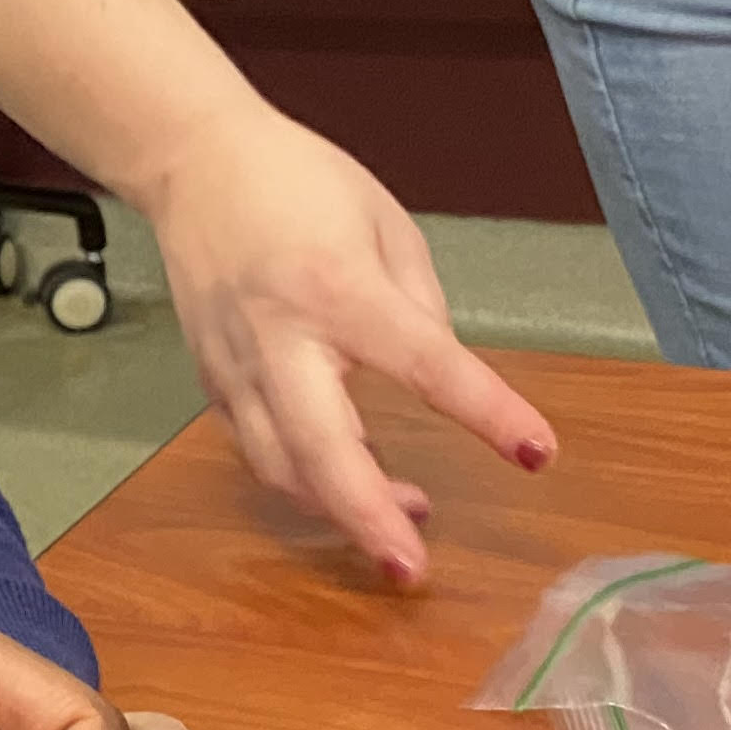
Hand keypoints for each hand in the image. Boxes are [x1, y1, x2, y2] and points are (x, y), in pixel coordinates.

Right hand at [140, 103, 556, 586]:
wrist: (192, 162)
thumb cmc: (297, 182)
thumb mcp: (386, 225)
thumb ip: (418, 309)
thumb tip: (442, 377)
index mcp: (337, 287)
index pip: (424, 363)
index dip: (485, 412)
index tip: (537, 451)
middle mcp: (280, 336)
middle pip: (320, 447)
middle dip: (368, 515)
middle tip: (412, 567)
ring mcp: (236, 365)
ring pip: (281, 466)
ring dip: (341, 509)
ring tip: (406, 522)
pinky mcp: (212, 379)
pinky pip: (259, 448)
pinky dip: (304, 479)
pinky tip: (347, 481)